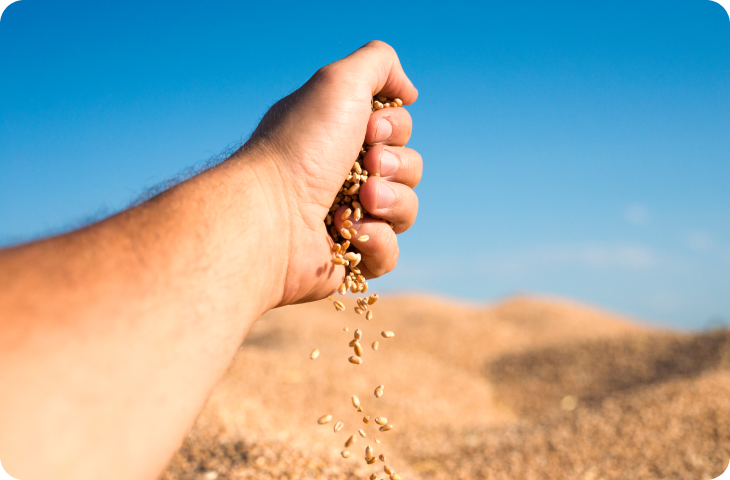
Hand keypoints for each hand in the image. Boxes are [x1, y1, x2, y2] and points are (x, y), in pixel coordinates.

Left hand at [242, 41, 421, 305]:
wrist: (269, 215)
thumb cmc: (299, 148)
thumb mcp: (338, 82)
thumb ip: (380, 63)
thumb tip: (409, 91)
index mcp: (339, 136)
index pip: (398, 131)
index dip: (393, 129)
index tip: (368, 129)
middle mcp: (343, 175)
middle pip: (409, 169)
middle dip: (395, 166)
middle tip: (365, 166)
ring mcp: (347, 219)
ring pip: (406, 211)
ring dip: (390, 203)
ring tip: (358, 202)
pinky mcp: (347, 260)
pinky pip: (389, 255)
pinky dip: (376, 242)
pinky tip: (348, 234)